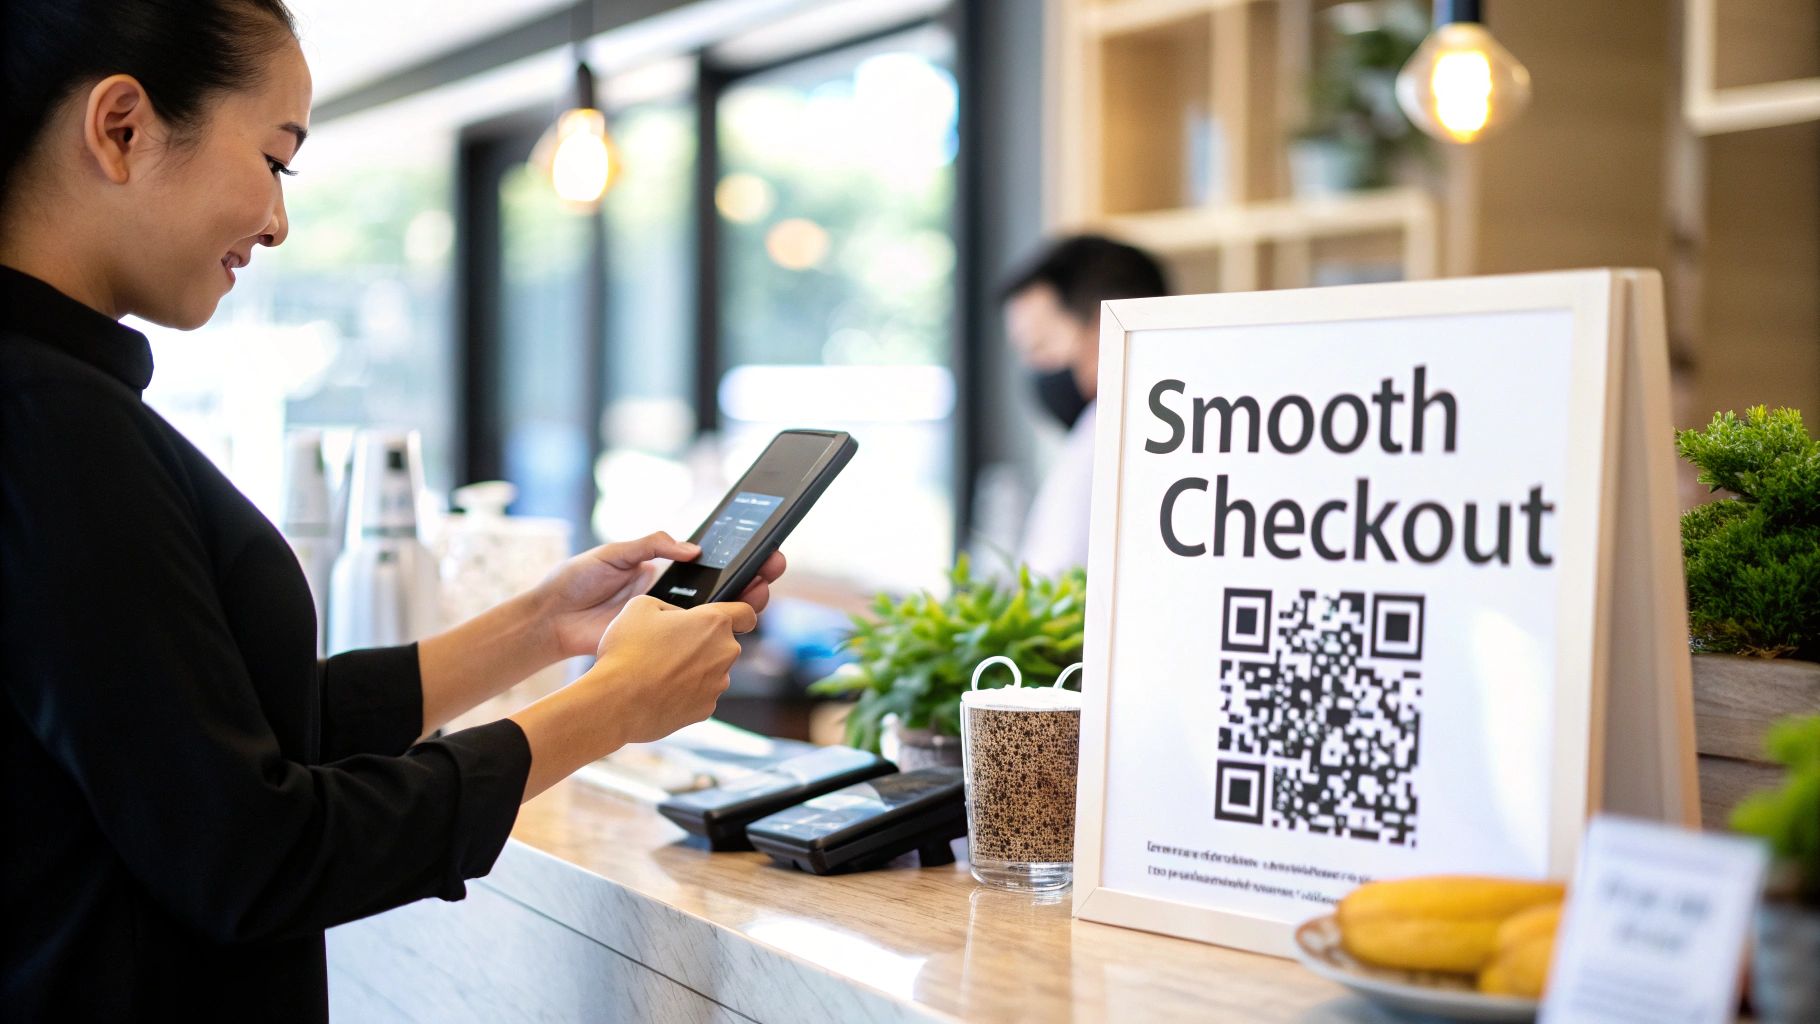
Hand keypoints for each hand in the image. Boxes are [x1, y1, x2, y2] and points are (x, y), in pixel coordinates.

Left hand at [535, 531, 787, 659]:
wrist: (551, 619)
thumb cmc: (577, 580)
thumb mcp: (615, 552)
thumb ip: (651, 545)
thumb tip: (693, 549)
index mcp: (663, 571)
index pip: (710, 563)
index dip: (738, 559)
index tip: (763, 551)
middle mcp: (672, 596)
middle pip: (722, 590)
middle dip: (751, 580)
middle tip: (770, 571)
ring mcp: (667, 621)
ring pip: (714, 617)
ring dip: (741, 607)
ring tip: (759, 596)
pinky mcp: (657, 644)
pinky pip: (691, 643)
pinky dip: (714, 639)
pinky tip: (731, 631)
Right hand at [587, 596, 756, 743]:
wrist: (615, 701)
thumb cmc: (627, 651)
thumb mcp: (641, 605)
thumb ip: (670, 606)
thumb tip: (677, 618)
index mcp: (714, 622)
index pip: (746, 614)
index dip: (739, 614)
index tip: (731, 619)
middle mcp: (725, 653)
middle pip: (722, 643)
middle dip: (701, 643)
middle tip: (667, 646)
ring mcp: (718, 684)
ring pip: (710, 670)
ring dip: (692, 669)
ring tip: (657, 671)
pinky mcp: (706, 709)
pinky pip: (700, 695)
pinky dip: (685, 693)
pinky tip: (659, 690)